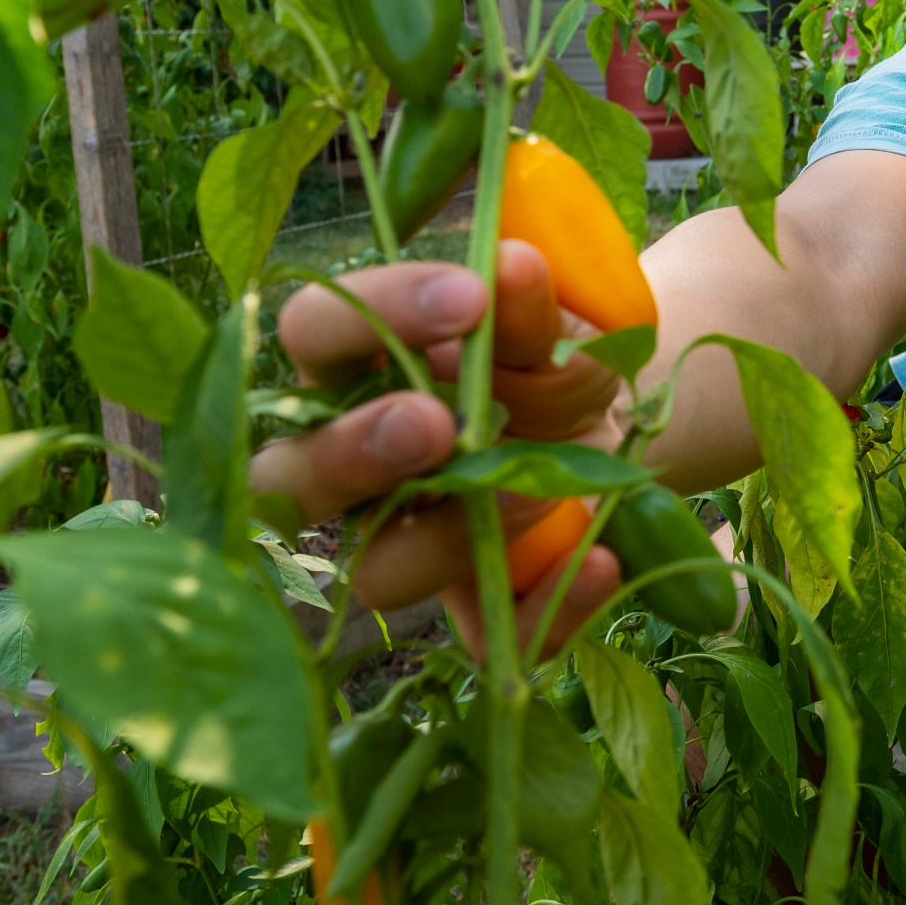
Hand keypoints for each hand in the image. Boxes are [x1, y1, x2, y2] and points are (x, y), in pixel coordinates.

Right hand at [250, 240, 628, 659]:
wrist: (619, 427)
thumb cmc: (550, 360)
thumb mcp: (556, 321)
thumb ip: (530, 305)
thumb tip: (514, 268)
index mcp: (354, 370)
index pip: (312, 332)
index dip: (372, 313)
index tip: (469, 298)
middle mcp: (356, 467)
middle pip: (286, 481)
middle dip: (351, 455)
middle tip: (434, 426)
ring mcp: (407, 544)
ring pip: (377, 573)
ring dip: (447, 534)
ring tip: (538, 486)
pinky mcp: (475, 605)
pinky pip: (489, 637)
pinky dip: (547, 607)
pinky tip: (600, 561)